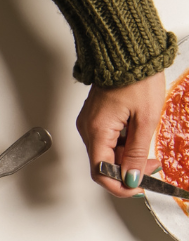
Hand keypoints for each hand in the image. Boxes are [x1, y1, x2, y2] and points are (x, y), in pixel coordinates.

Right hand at [75, 72, 164, 196]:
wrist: (128, 53)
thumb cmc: (137, 79)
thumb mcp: (145, 119)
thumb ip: (137, 152)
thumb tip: (131, 178)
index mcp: (97, 131)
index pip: (101, 171)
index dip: (119, 184)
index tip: (139, 187)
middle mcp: (88, 130)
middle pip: (103, 165)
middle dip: (127, 171)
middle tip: (153, 168)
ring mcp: (89, 124)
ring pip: (105, 154)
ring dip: (126, 159)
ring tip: (149, 152)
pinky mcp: (95, 119)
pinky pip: (106, 142)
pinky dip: (121, 147)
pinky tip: (137, 139)